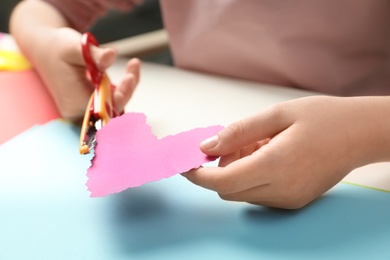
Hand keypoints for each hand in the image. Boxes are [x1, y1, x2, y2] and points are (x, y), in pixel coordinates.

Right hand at [33, 28, 139, 120]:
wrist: (46, 49)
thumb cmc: (58, 48)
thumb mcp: (74, 46)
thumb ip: (94, 54)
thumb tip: (111, 55)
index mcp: (74, 102)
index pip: (104, 107)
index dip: (121, 96)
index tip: (130, 77)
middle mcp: (81, 111)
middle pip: (113, 108)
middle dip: (127, 89)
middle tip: (134, 65)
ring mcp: (88, 108)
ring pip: (116, 104)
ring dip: (128, 87)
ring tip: (133, 65)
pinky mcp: (94, 102)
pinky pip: (113, 100)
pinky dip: (124, 87)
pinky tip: (131, 70)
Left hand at [183, 96, 389, 208]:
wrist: (361, 134)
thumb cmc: (324, 118)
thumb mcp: (277, 114)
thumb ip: (237, 132)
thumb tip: (206, 147)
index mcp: (276, 164)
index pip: (222, 182)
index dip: (198, 175)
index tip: (185, 164)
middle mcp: (281, 189)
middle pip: (228, 191)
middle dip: (219, 169)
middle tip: (233, 143)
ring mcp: (289, 199)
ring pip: (243, 193)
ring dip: (237, 171)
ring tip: (257, 144)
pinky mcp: (295, 200)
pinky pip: (259, 194)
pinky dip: (252, 177)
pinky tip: (267, 154)